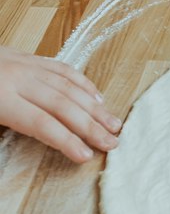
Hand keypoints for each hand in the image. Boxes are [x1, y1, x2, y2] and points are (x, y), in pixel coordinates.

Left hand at [0, 47, 120, 161]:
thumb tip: (41, 140)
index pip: (41, 123)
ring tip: (113, 124)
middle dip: (90, 126)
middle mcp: (18, 79)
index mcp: (1, 98)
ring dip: (94, 107)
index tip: (86, 156)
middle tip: (111, 142)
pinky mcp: (28, 57)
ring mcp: (26, 65)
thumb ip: (8, 126)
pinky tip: (97, 98)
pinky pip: (62, 69)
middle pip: (62, 104)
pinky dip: (83, 84)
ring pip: (67, 86)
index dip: (66, 140)